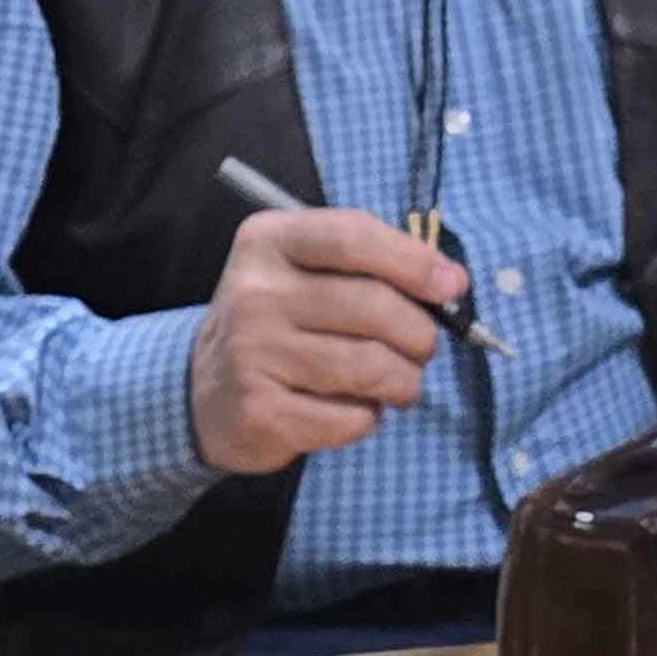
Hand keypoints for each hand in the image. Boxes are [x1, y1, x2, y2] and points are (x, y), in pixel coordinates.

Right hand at [188, 203, 457, 474]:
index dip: (414, 261)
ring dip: (403, 381)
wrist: (204, 390)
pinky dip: (369, 418)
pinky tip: (355, 409)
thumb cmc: (280, 322)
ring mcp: (252, 352)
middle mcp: (254, 291)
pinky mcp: (260, 411)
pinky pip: (349, 418)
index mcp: (269, 241)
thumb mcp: (308, 272)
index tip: (452, 286)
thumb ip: (372, 267)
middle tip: (423, 348)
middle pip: (372, 306)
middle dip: (419, 333)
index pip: (353, 237)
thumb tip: (451, 282)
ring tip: (400, 383)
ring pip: (368, 366)